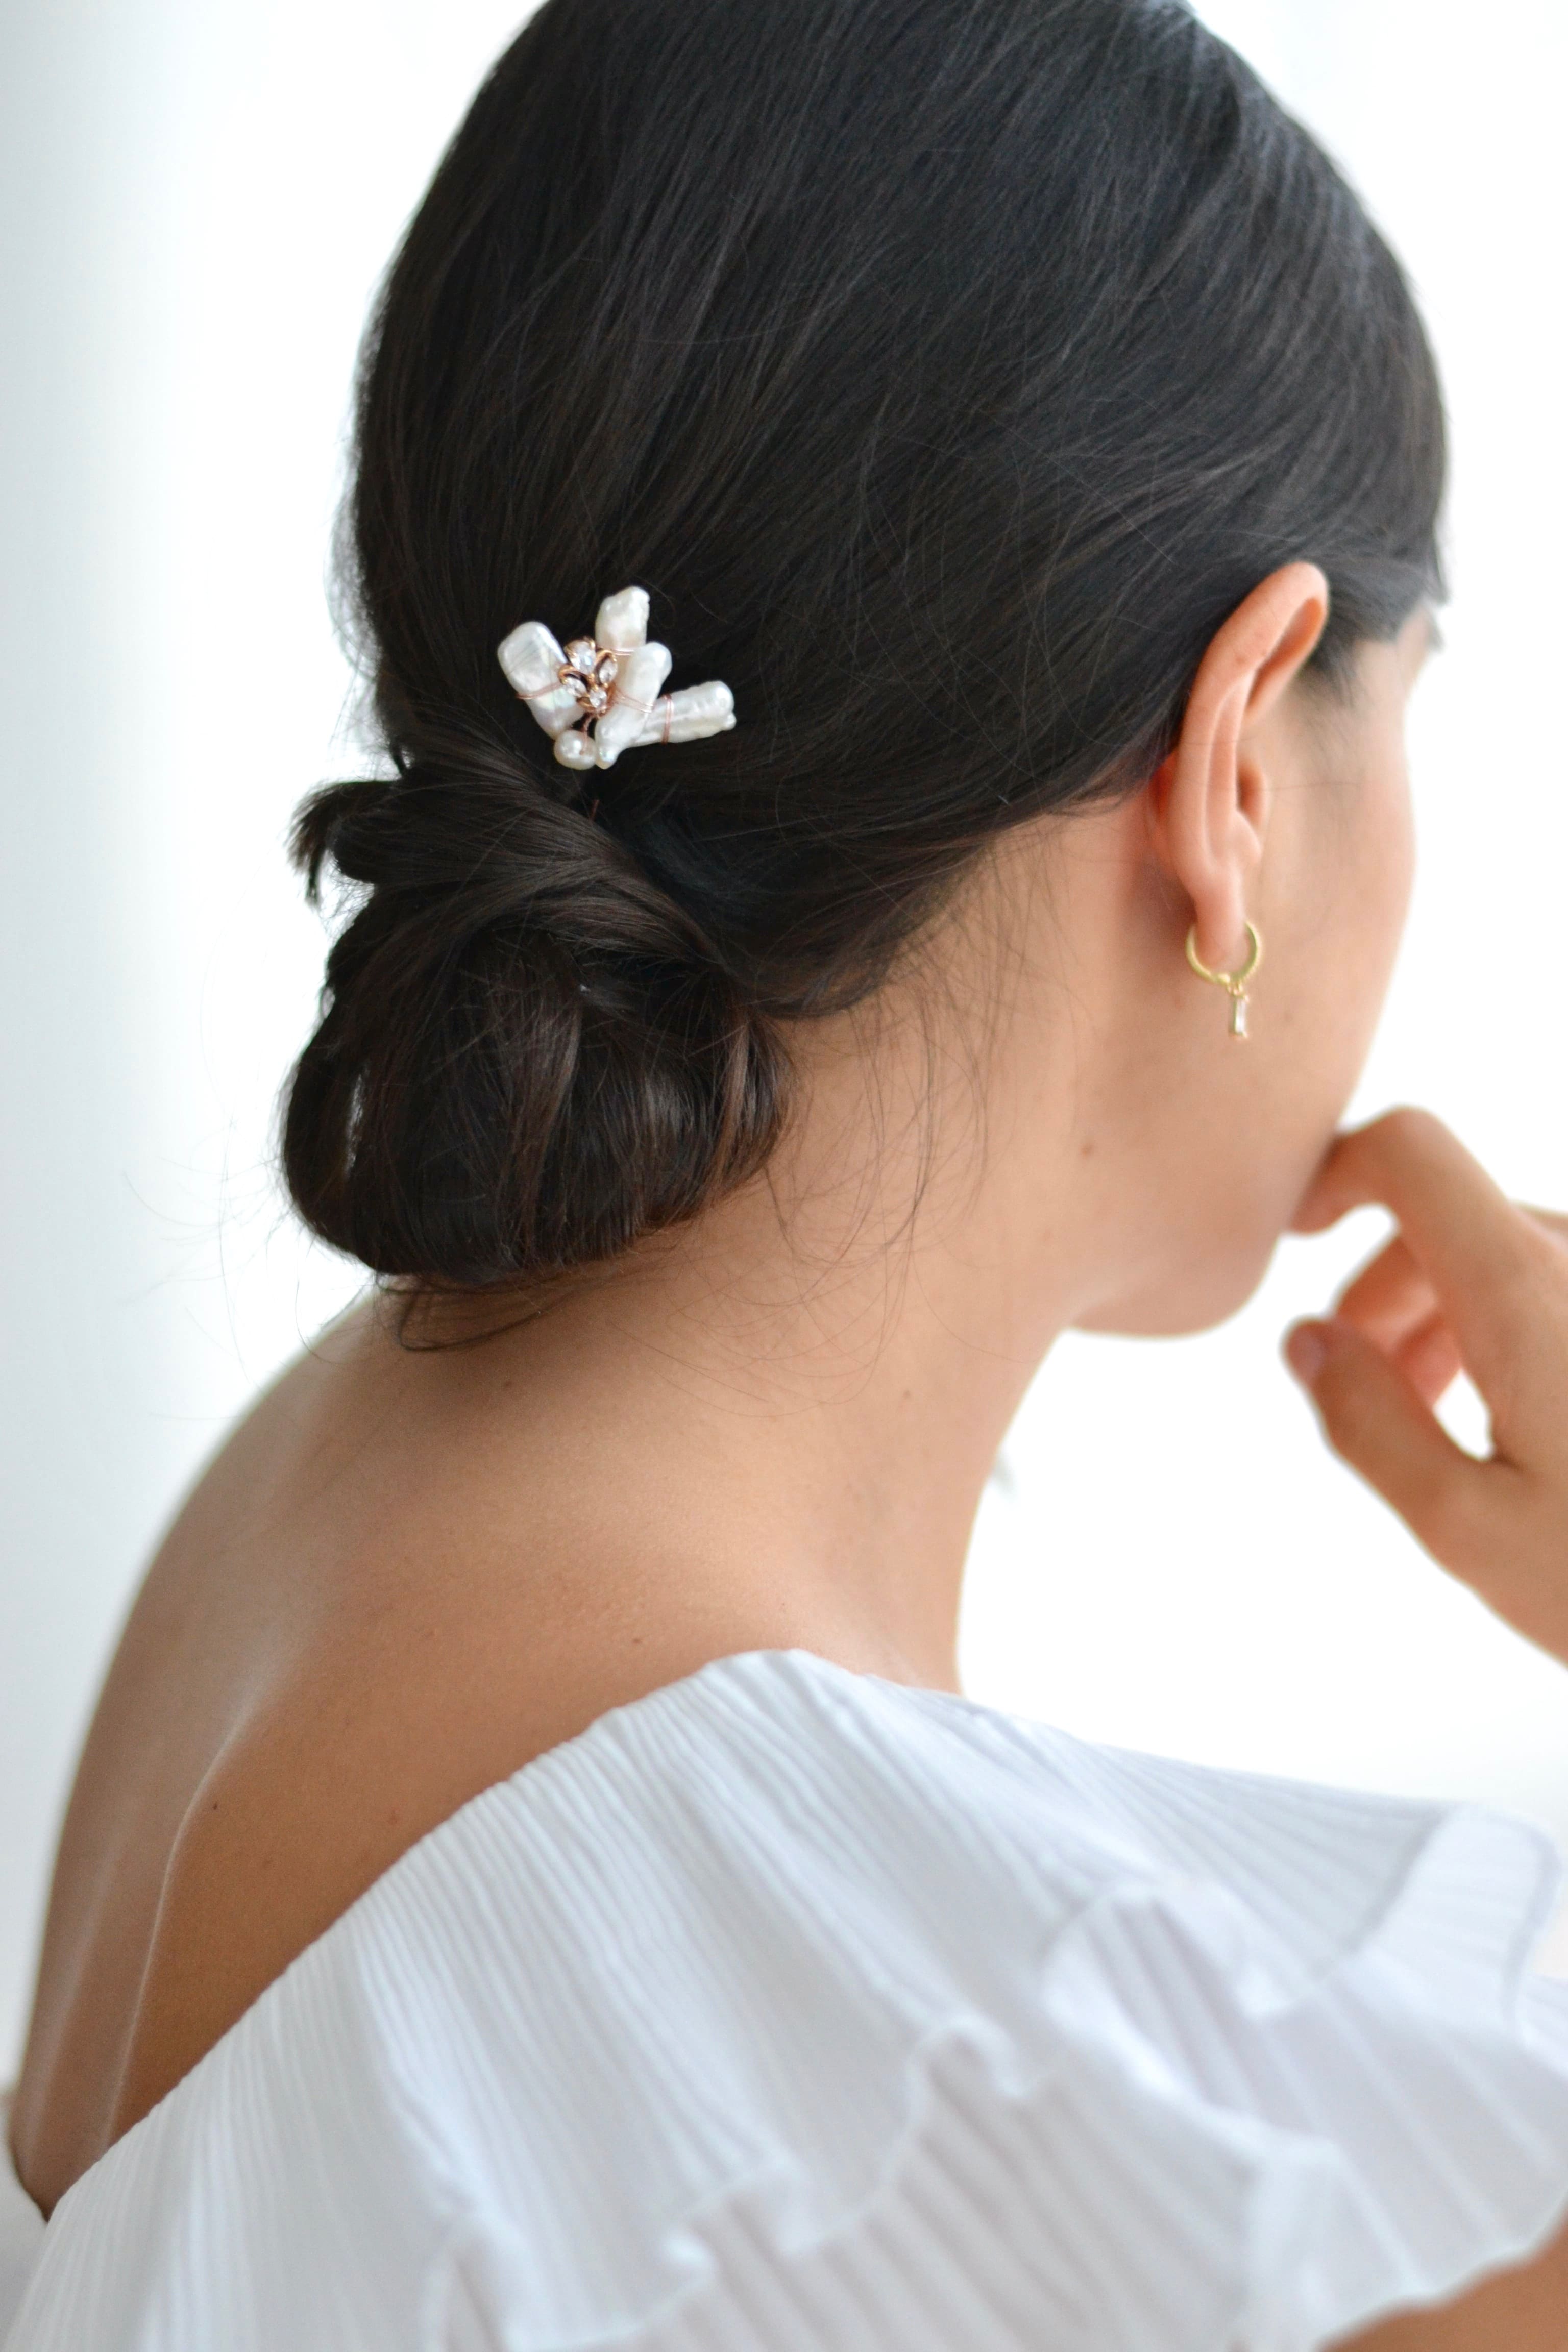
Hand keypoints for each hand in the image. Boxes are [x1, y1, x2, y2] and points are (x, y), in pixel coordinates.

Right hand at [1284, 1107, 1567, 1666]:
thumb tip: (1309, 1345)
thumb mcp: (1469, 1527)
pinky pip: (1560, 1289)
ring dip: (1446, 1316)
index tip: (1302, 1237)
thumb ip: (1369, 1424)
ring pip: (1507, 1256)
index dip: (1338, 1173)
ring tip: (1441, 1424)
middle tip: (1362, 1392)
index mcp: (1526, 1296)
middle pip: (1451, 1217)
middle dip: (1383, 1290)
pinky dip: (1510, 1330)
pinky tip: (1515, 1423)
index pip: (1411, 1152)